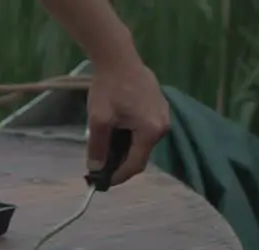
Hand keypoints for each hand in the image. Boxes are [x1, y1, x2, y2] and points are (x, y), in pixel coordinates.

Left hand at [86, 58, 169, 185]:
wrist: (118, 58)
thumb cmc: (108, 87)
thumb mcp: (98, 120)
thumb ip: (97, 147)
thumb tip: (95, 169)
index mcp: (151, 131)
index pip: (135, 165)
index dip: (117, 176)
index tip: (101, 182)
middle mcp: (163, 126)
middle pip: (140, 156)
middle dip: (119, 164)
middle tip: (99, 168)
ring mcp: (164, 116)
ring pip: (142, 144)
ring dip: (124, 151)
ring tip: (103, 152)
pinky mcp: (159, 108)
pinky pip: (144, 131)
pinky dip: (129, 138)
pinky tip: (114, 135)